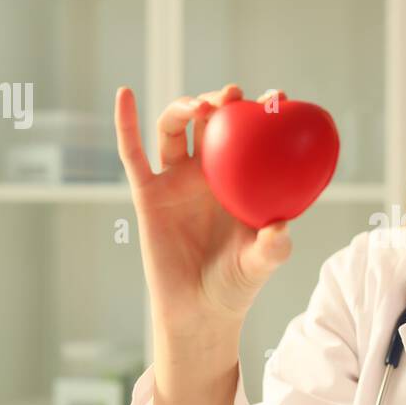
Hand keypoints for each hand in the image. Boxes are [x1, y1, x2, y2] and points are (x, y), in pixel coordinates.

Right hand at [114, 85, 293, 333]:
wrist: (198, 310)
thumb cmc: (235, 285)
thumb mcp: (261, 264)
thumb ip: (273, 247)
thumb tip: (280, 227)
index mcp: (239, 180)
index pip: (251, 137)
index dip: (262, 113)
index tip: (278, 97)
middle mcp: (208, 175)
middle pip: (211, 122)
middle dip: (222, 101)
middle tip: (233, 95)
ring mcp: (176, 181)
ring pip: (175, 129)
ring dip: (185, 108)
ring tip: (201, 106)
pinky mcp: (148, 194)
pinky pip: (133, 154)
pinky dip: (126, 122)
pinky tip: (126, 94)